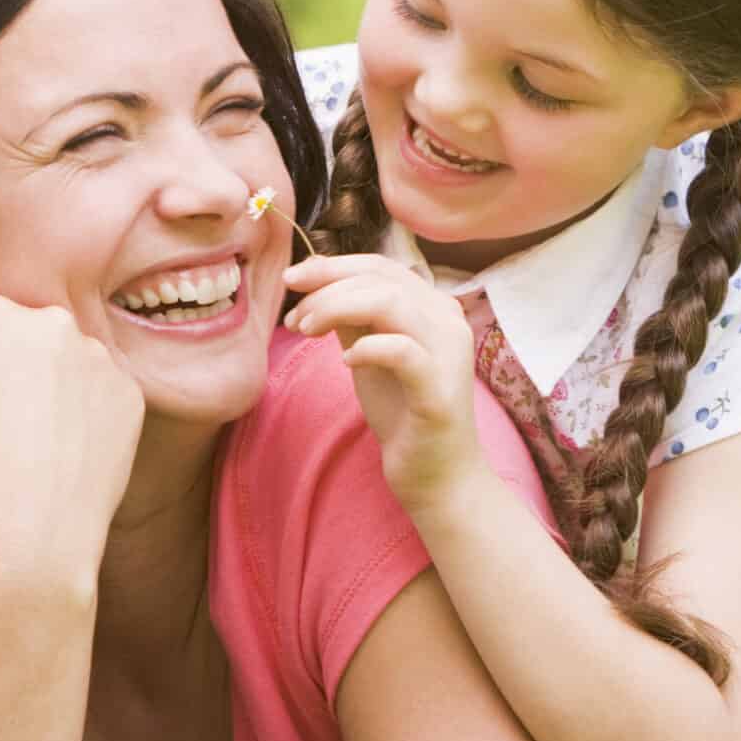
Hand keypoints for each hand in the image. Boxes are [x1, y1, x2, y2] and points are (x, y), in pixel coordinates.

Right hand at [0, 291, 143, 575]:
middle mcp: (49, 321)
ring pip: (56, 358)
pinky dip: (80, 409)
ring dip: (41, 381)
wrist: (30, 535)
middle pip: (10, 332)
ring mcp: (97, 356)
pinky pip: (96, 389)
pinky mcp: (129, 392)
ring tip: (23, 439)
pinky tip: (60, 448)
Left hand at [282, 254, 485, 507]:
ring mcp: (448, 352)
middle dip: (326, 288)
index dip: (332, 266)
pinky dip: (366, 347)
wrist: (437, 474)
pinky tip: (346, 361)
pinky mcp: (439, 388)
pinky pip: (401, 350)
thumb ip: (353, 317)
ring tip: (307, 331)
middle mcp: (448, 320)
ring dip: (337, 309)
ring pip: (390, 303)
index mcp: (433, 307)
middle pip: (382, 278)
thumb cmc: (403, 411)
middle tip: (293, 316)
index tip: (292, 281)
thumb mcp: (369, 354)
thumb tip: (317, 281)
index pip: (381, 266)